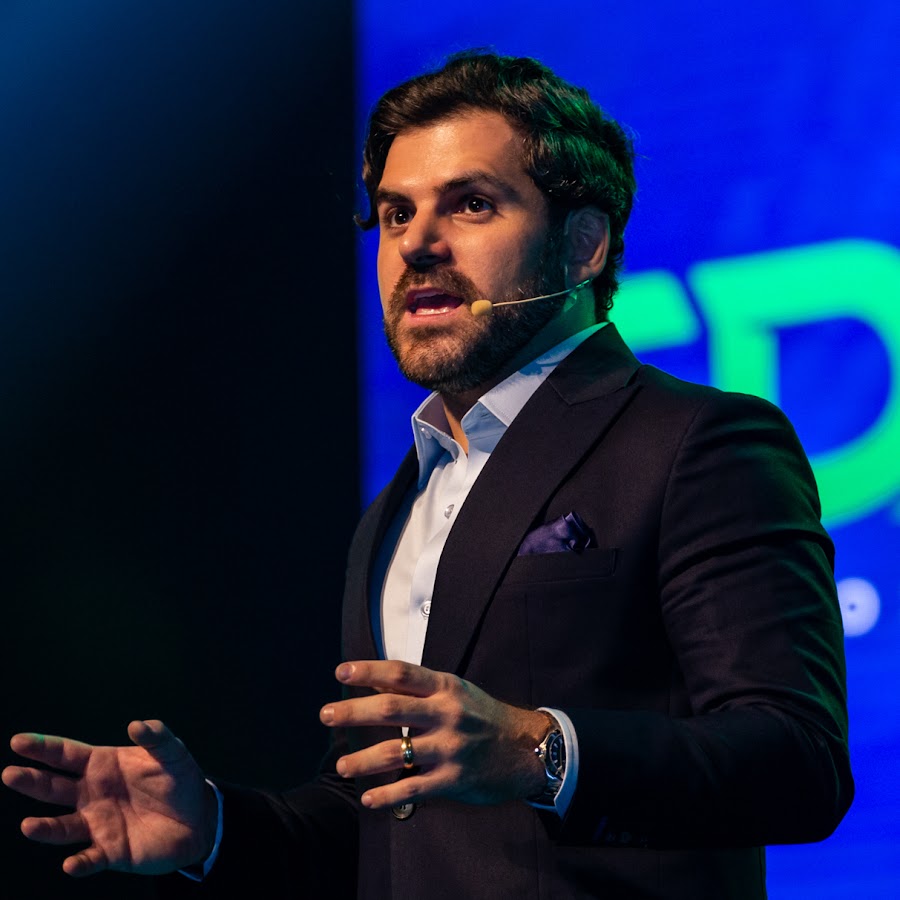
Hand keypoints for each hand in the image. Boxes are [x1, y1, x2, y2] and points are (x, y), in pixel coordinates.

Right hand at [2, 720, 216, 876]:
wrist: (199, 817)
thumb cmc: (180, 779)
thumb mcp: (172, 752)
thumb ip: (156, 736)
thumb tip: (136, 724)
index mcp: (102, 765)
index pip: (66, 754)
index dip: (43, 747)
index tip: (18, 741)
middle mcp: (92, 795)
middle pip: (53, 788)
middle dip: (31, 781)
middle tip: (10, 774)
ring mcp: (97, 824)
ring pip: (62, 827)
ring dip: (45, 829)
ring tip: (29, 826)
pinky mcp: (110, 851)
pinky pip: (89, 859)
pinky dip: (79, 862)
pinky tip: (72, 863)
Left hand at [319, 660, 547, 808]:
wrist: (525, 748)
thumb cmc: (483, 716)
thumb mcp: (456, 692)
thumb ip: (419, 689)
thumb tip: (375, 683)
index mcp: (445, 687)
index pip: (401, 673)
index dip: (369, 670)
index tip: (341, 671)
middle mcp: (446, 713)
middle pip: (391, 707)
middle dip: (353, 711)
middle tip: (326, 715)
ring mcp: (450, 746)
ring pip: (396, 751)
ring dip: (363, 759)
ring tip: (341, 764)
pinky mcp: (454, 778)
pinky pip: (414, 787)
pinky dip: (388, 794)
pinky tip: (369, 799)